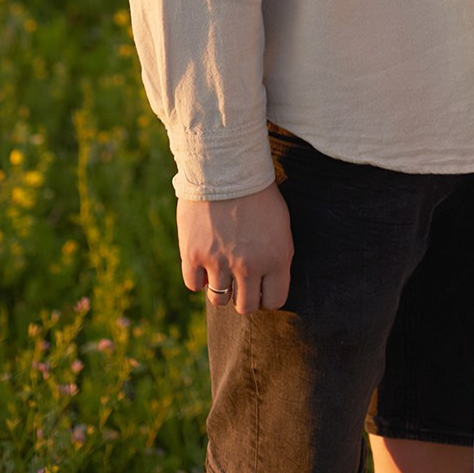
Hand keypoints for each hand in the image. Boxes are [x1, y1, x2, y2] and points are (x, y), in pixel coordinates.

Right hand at [177, 182, 293, 314]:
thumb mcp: (280, 226)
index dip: (266, 296)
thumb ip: (275, 257)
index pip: (274, 300)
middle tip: (238, 281)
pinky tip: (202, 263)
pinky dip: (198, 278)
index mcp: (276, 259)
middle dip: (243, 296)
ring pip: (219, 299)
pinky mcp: (193, 254)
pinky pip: (194, 284)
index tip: (259, 286)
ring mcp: (219, 262)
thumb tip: (266, 284)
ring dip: (220, 289)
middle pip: (246, 306)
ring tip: (219, 270)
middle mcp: (249, 266)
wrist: (224, 166)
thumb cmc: (256, 193)